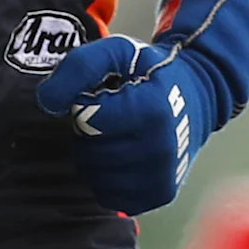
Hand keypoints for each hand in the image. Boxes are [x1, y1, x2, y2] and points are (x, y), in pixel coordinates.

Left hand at [35, 0, 248, 213]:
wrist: (199, 96)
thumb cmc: (151, 72)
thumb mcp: (117, 51)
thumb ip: (79, 66)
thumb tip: (48, 102)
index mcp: (151, 110)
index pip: (88, 121)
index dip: (85, 106)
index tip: (103, 96)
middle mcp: (160, 149)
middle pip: (89, 152)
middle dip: (89, 133)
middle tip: (110, 116)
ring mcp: (161, 177)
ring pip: (95, 176)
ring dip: (95, 156)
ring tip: (118, 135)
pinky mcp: (159, 195)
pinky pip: (109, 196)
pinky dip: (107, 178)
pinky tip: (122, 158)